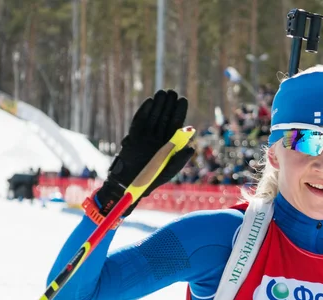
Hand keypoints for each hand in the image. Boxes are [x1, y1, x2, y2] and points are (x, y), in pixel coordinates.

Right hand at [94, 89, 194, 215]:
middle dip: (169, 105)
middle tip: (172, 92)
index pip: (176, 125)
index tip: (183, 100)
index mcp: (169, 145)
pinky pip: (140, 122)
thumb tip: (192, 148)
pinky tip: (150, 102)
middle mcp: (158, 138)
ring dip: (158, 105)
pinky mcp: (134, 137)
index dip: (179, 113)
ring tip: (163, 93)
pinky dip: (144, 112)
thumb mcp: (169, 170)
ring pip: (153, 117)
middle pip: (165, 118)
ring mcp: (146, 136)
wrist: (131, 184)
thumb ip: (179, 160)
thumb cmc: (152, 180)